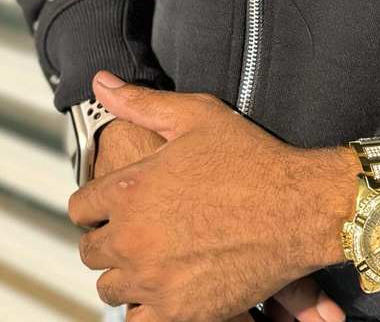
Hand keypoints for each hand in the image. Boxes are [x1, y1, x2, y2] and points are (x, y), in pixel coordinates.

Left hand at [68, 71, 359, 321]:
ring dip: (125, 272)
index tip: (111, 204)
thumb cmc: (250, 157)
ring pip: (111, 287)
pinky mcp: (179, 312)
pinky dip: (147, 307)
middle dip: (108, 238)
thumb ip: (139, 101)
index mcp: (130, 188)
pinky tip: (166, 286)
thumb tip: (100, 81)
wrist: (299, 206)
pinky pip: (139, 320)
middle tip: (136, 229)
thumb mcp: (193, 115)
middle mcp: (133, 237)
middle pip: (91, 251)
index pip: (81, 207)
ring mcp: (154, 279)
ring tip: (152, 256)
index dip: (95, 203)